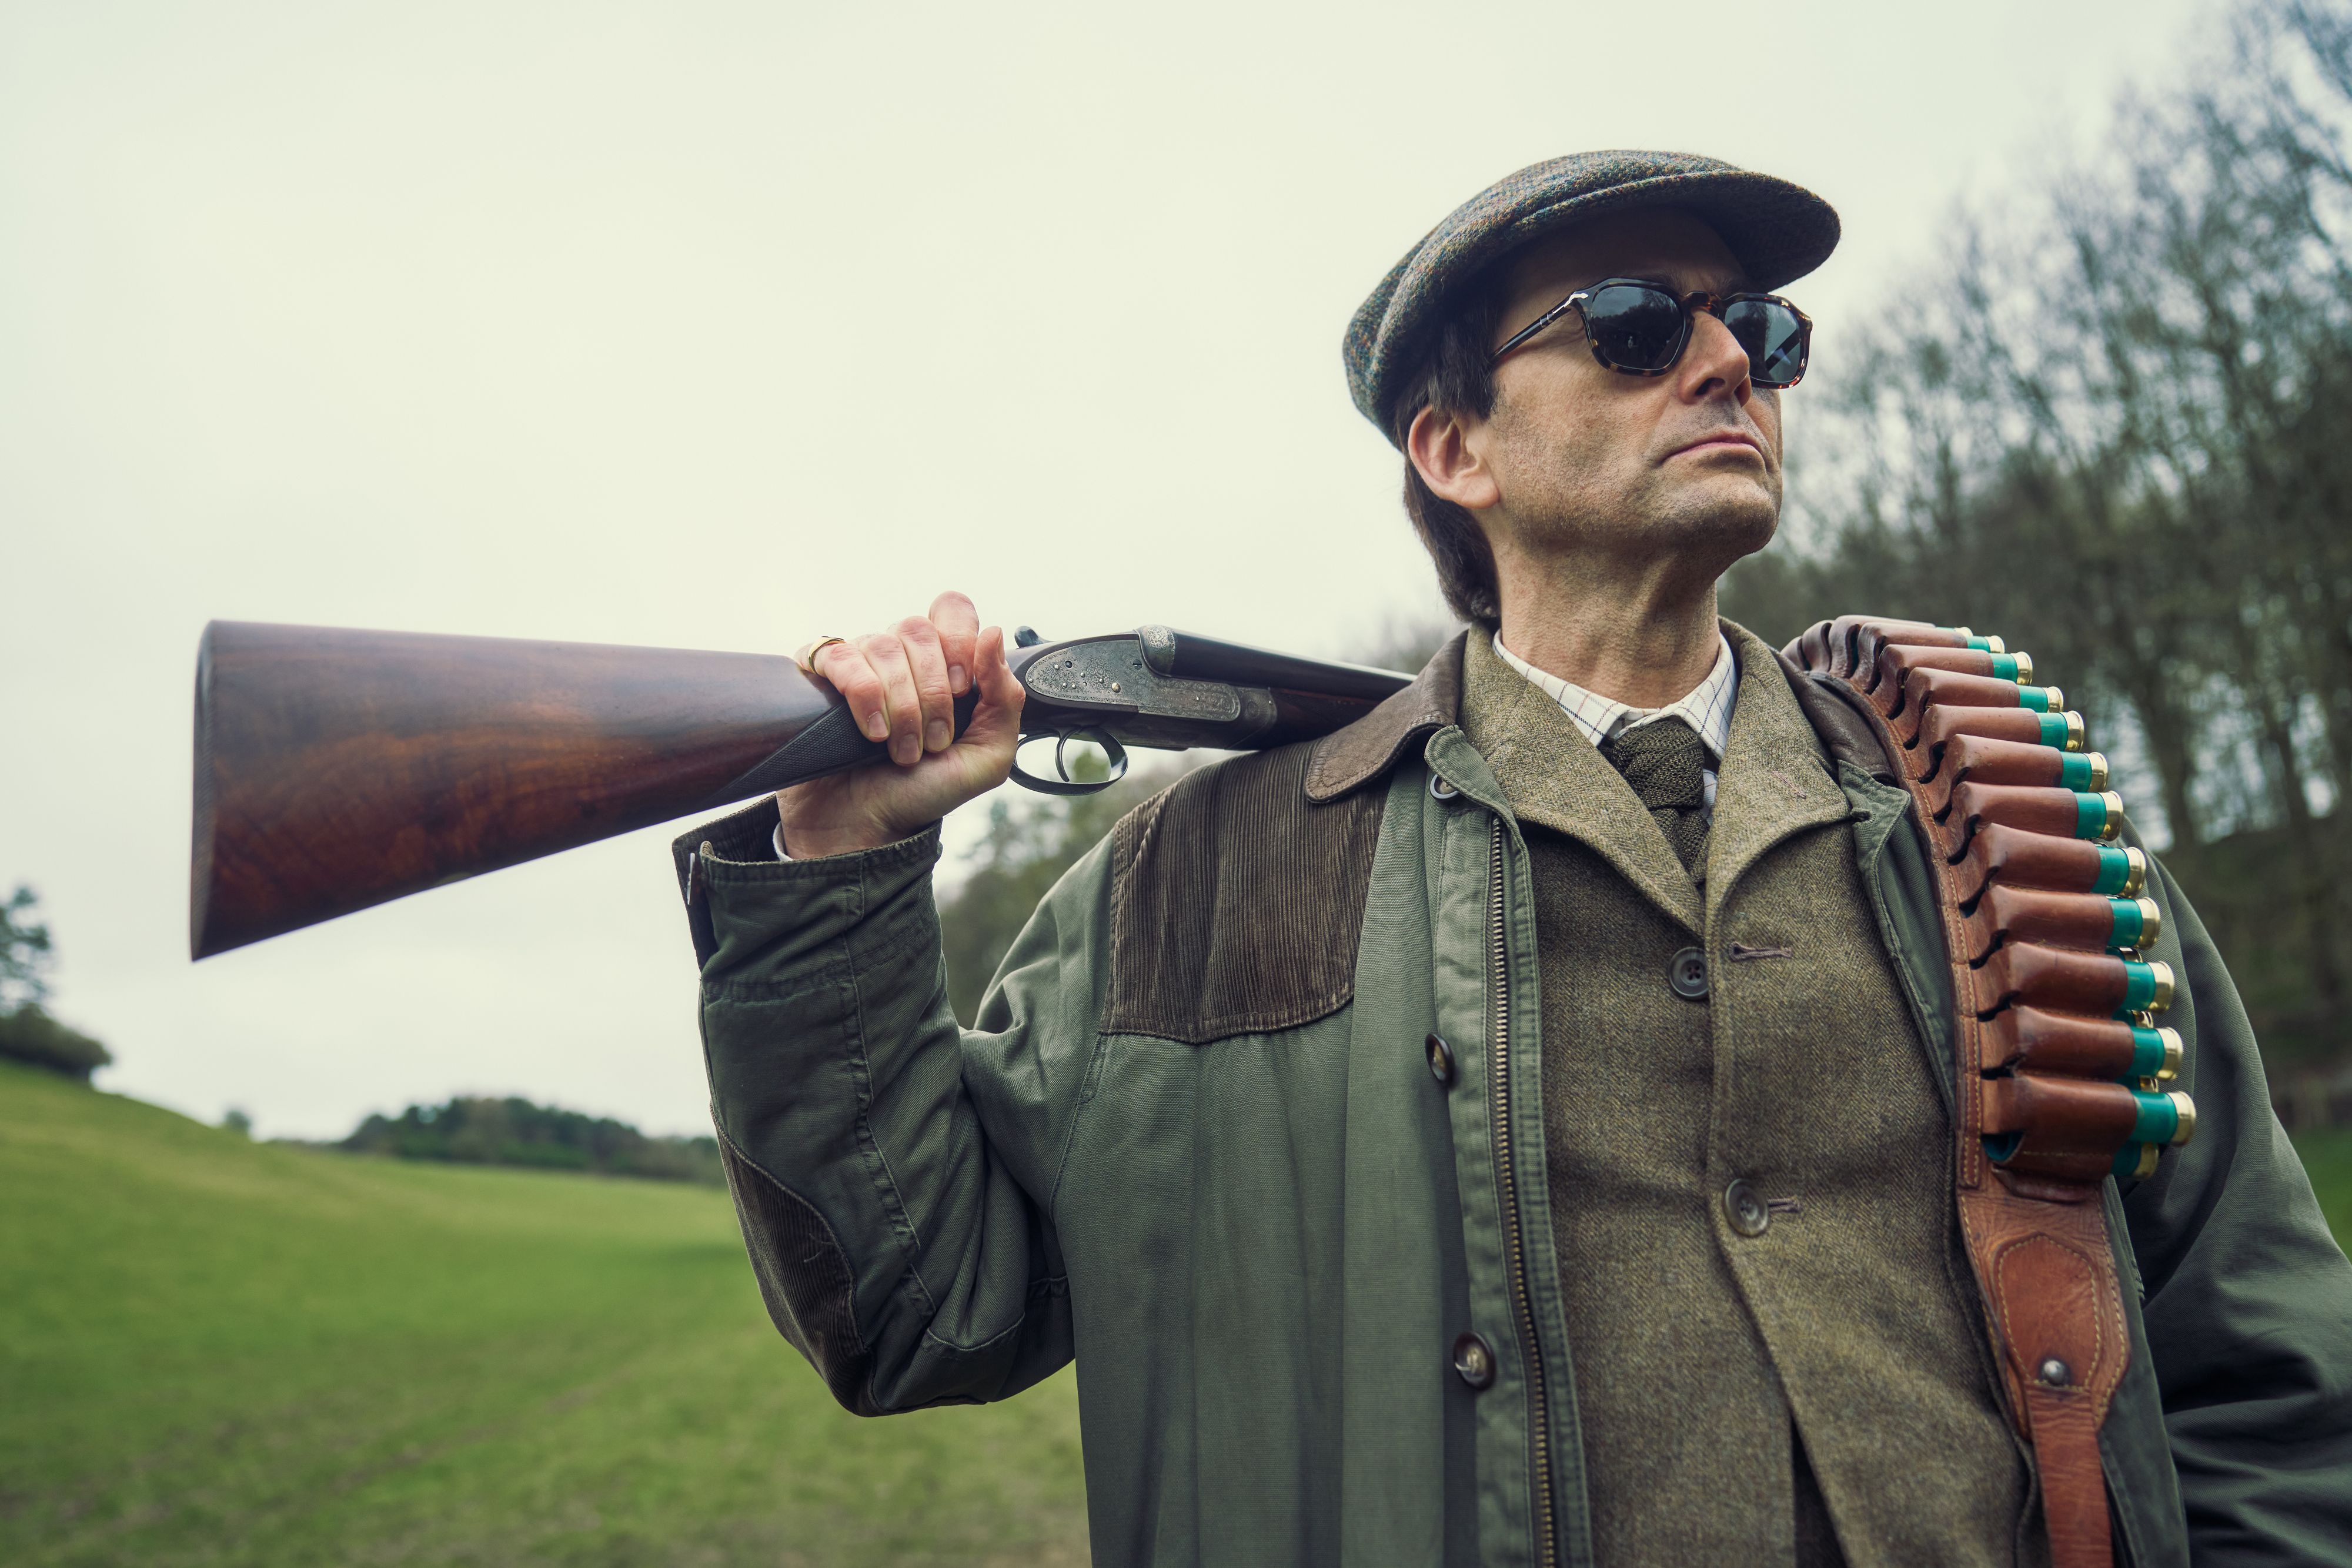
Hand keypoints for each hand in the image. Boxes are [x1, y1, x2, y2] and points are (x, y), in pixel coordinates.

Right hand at [776, 592, 1024, 857]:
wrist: (868, 825)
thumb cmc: (925, 791)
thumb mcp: (987, 757)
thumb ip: (1006, 699)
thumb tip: (994, 633)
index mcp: (942, 662)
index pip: (952, 609)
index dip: (959, 641)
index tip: (964, 691)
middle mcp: (899, 655)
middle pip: (918, 629)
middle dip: (933, 691)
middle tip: (934, 741)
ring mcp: (859, 662)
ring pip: (882, 645)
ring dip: (901, 706)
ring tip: (901, 750)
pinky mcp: (819, 676)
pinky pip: (840, 656)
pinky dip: (862, 694)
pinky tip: (871, 731)